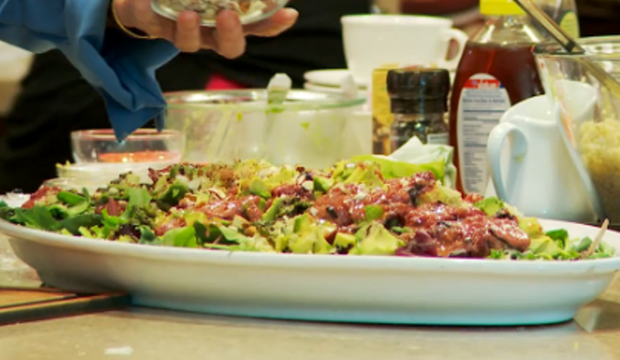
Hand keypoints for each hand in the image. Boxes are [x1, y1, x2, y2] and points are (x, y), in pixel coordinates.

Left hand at [112, 0, 297, 57]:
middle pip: (227, 47)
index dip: (273, 25)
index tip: (288, 13)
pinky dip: (144, 8)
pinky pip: (146, 20)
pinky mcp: (148, 22)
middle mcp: (208, 33)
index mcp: (227, 22)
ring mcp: (178, 32)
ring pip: (187, 43)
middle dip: (231, 35)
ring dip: (189, 30)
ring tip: (187, 12)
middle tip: (228, 17)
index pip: (258, 28)